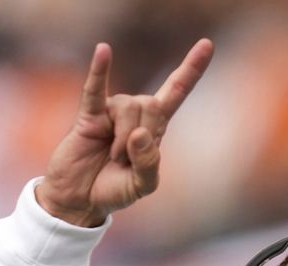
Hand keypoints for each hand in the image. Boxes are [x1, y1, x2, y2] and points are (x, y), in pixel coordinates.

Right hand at [35, 39, 213, 226]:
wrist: (81, 199)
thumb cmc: (113, 190)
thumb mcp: (142, 185)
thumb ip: (149, 164)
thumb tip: (139, 134)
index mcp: (154, 128)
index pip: (176, 91)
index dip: (191, 69)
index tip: (207, 45)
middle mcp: (134, 114)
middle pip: (151, 104)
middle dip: (142, 136)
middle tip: (125, 160)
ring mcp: (111, 112)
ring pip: (128, 108)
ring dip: (122, 141)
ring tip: (112, 157)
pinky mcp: (89, 116)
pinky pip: (95, 89)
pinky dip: (99, 70)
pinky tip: (104, 50)